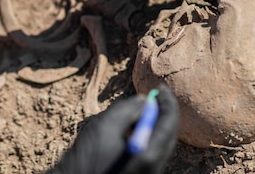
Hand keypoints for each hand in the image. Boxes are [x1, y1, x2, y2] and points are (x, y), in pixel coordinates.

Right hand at [46, 85, 178, 173]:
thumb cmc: (85, 159)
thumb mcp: (103, 126)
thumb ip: (126, 109)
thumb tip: (143, 101)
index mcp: (148, 156)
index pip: (169, 124)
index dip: (167, 102)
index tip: (160, 88)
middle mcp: (153, 169)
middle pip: (166, 136)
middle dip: (161, 113)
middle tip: (153, 96)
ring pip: (157, 144)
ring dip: (151, 124)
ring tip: (136, 111)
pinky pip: (148, 153)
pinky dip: (144, 136)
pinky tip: (128, 129)